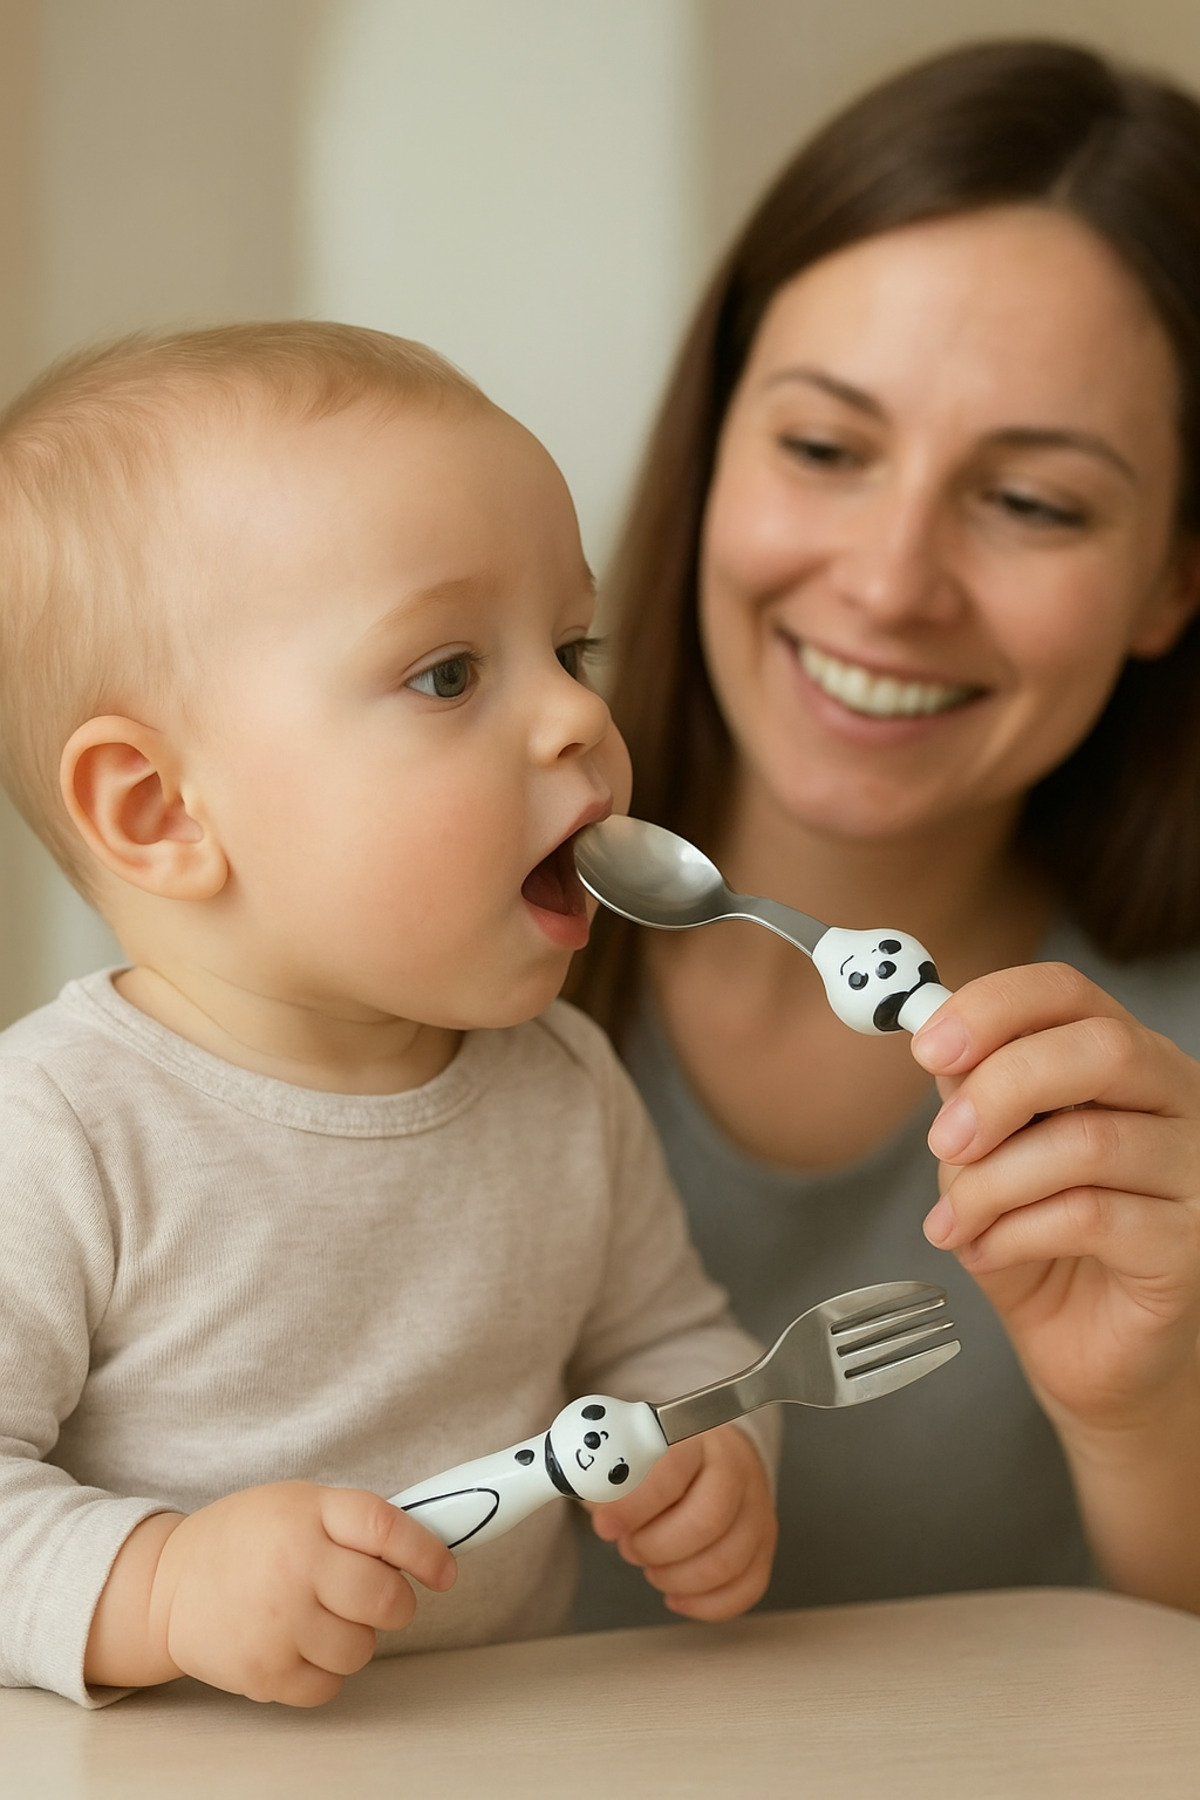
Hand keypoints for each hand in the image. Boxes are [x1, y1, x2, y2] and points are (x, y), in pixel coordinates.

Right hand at [148, 1482, 455, 1705]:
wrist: (166, 1585)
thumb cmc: (243, 1539)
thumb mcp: (297, 1504)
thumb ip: (354, 1522)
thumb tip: (426, 1550)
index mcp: (308, 1514)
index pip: (386, 1529)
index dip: (427, 1552)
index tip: (444, 1571)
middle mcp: (295, 1566)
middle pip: (386, 1599)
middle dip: (394, 1602)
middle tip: (376, 1596)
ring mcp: (280, 1623)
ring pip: (363, 1649)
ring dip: (356, 1638)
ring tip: (323, 1618)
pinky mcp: (265, 1672)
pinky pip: (330, 1686)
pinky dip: (326, 1672)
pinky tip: (302, 1645)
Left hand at [588, 1423, 775, 1619]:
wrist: (709, 1453)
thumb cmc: (661, 1458)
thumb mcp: (628, 1449)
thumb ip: (605, 1468)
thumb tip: (579, 1482)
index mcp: (697, 1436)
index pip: (672, 1471)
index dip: (634, 1505)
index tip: (605, 1525)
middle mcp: (735, 1469)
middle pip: (705, 1523)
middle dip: (655, 1547)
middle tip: (629, 1546)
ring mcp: (756, 1508)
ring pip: (725, 1562)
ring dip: (675, 1576)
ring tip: (650, 1562)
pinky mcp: (764, 1544)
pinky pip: (746, 1588)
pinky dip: (705, 1603)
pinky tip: (676, 1593)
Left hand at [913, 962, 1199, 1436]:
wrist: (1086, 1347)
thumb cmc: (1041, 1240)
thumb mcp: (988, 1156)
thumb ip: (972, 1097)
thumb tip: (939, 1046)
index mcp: (1122, 1058)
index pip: (1068, 993)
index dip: (992, 1007)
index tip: (927, 1046)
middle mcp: (1175, 1100)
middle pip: (1100, 1050)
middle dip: (1000, 1089)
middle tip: (943, 1141)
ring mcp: (1193, 1170)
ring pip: (1087, 1142)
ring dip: (993, 1183)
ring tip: (953, 1220)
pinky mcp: (1187, 1244)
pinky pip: (1092, 1217)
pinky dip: (1016, 1232)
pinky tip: (987, 1252)